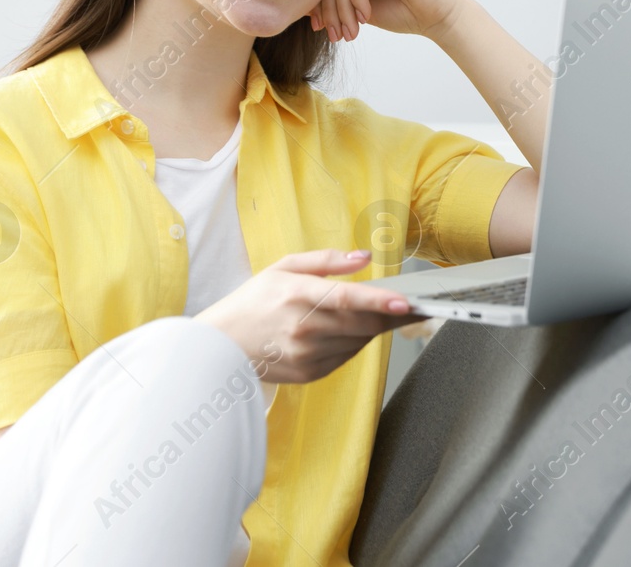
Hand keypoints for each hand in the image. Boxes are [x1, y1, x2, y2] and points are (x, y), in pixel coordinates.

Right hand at [193, 249, 427, 383]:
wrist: (220, 346)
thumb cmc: (254, 300)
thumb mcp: (284, 267)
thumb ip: (326, 260)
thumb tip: (363, 256)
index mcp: (296, 295)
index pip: (346, 300)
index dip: (379, 302)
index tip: (406, 302)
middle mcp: (302, 328)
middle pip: (361, 324)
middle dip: (390, 314)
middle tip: (409, 304)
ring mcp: (306, 355)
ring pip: (358, 341)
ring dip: (373, 327)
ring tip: (381, 312)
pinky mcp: (309, 373)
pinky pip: (346, 356)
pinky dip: (355, 342)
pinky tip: (350, 330)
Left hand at [308, 0, 466, 42]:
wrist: (436, 17)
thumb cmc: (403, 12)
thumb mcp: (359, 9)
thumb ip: (336, 3)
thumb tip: (303, 8)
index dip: (320, 3)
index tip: (322, 29)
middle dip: (330, 9)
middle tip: (336, 35)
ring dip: (342, 8)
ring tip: (351, 31)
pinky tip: (365, 15)